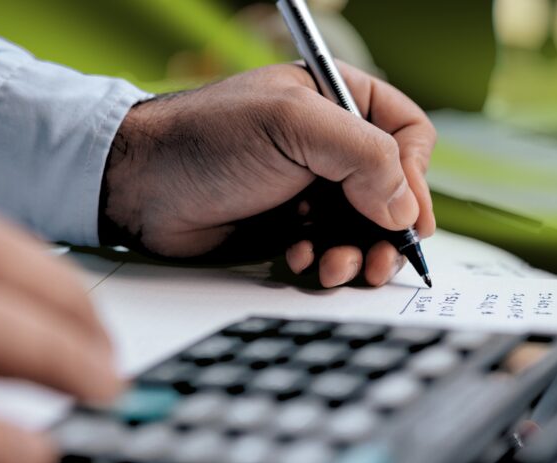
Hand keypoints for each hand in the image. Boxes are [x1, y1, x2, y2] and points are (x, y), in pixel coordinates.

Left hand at [103, 62, 436, 287]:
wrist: (140, 185)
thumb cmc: (206, 139)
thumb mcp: (292, 127)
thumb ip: (362, 155)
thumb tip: (404, 207)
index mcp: (338, 101)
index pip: (407, 136)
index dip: (416, 179)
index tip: (408, 220)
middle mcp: (329, 144)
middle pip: (391, 192)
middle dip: (386, 232)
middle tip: (376, 263)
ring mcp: (309, 186)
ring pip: (362, 228)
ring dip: (356, 253)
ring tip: (333, 266)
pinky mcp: (289, 224)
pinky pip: (328, 248)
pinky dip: (321, 260)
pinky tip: (296, 257)